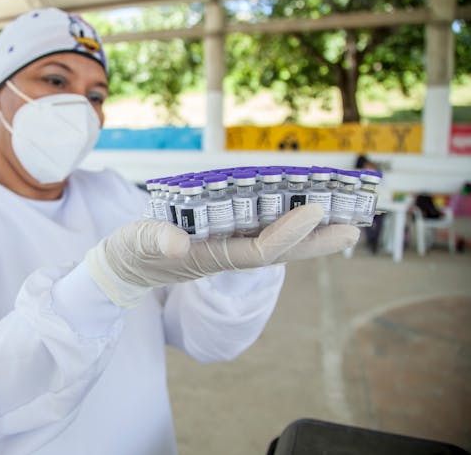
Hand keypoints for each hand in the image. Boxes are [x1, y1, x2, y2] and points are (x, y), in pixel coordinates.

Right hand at [85, 204, 358, 306]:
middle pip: (279, 253)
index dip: (288, 233)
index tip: (316, 210)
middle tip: (353, 228)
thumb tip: (175, 244)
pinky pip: (261, 234)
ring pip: (275, 244)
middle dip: (315, 241)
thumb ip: (154, 241)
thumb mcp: (136, 243)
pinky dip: (286, 226)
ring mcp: (225, 250)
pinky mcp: (222, 242)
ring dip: (308, 235)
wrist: (124, 269)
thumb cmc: (129, 253)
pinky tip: (303, 215)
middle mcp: (225, 256)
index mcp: (209, 257)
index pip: (258, 250)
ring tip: (341, 221)